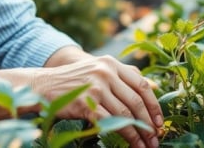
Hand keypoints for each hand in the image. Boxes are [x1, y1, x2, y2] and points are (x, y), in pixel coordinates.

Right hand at [33, 55, 161, 147]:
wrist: (43, 86)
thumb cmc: (74, 81)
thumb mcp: (99, 70)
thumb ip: (123, 76)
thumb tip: (153, 87)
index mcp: (111, 64)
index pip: (141, 85)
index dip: (154, 106)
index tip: (160, 123)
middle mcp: (105, 72)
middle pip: (136, 101)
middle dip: (149, 124)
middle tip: (156, 139)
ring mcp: (95, 87)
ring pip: (125, 114)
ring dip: (138, 134)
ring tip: (145, 146)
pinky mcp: (85, 102)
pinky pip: (110, 122)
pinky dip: (123, 135)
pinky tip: (129, 144)